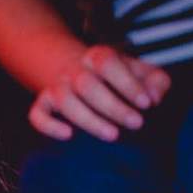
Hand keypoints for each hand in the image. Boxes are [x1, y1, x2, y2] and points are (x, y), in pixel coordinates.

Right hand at [24, 41, 167, 142]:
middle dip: (112, 106)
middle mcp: (74, 70)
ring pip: (62, 99)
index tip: (147, 103)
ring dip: (87, 119)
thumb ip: (155, 81)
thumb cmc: (118, 78)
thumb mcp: (141, 73)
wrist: (77, 72)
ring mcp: (56, 87)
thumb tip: (154, 97)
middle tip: (136, 124)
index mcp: (98, 57)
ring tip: (112, 135)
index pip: (107, 62)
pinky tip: (68, 135)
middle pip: (86, 84)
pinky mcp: (43, 105)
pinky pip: (37, 114)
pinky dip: (49, 126)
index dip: (127, 82)